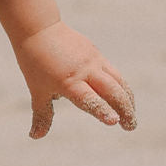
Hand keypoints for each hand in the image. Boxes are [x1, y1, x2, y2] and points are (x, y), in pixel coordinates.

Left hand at [12, 21, 136, 139]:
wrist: (38, 29)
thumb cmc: (35, 62)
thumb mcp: (37, 90)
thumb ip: (42, 115)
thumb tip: (34, 136)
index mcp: (68, 81)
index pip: (89, 99)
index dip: (102, 111)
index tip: (115, 121)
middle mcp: (85, 71)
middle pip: (112, 91)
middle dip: (124, 110)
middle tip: (130, 127)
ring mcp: (93, 60)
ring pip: (118, 81)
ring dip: (128, 99)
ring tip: (131, 115)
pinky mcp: (96, 53)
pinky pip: (113, 72)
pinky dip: (121, 86)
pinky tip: (124, 97)